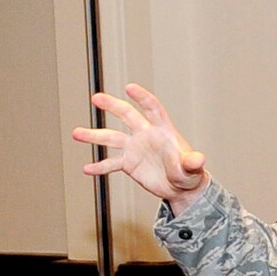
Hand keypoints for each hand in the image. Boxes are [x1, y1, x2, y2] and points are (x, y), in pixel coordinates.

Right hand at [72, 83, 210, 208]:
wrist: (180, 187)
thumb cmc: (189, 174)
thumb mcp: (192, 169)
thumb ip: (192, 163)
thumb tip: (199, 159)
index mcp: (162, 130)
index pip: (152, 108)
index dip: (142, 98)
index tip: (129, 88)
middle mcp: (145, 135)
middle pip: (127, 115)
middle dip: (112, 105)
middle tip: (96, 98)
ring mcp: (135, 148)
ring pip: (112, 138)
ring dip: (94, 135)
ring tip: (77, 133)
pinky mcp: (128, 163)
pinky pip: (111, 163)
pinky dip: (99, 166)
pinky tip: (87, 168)